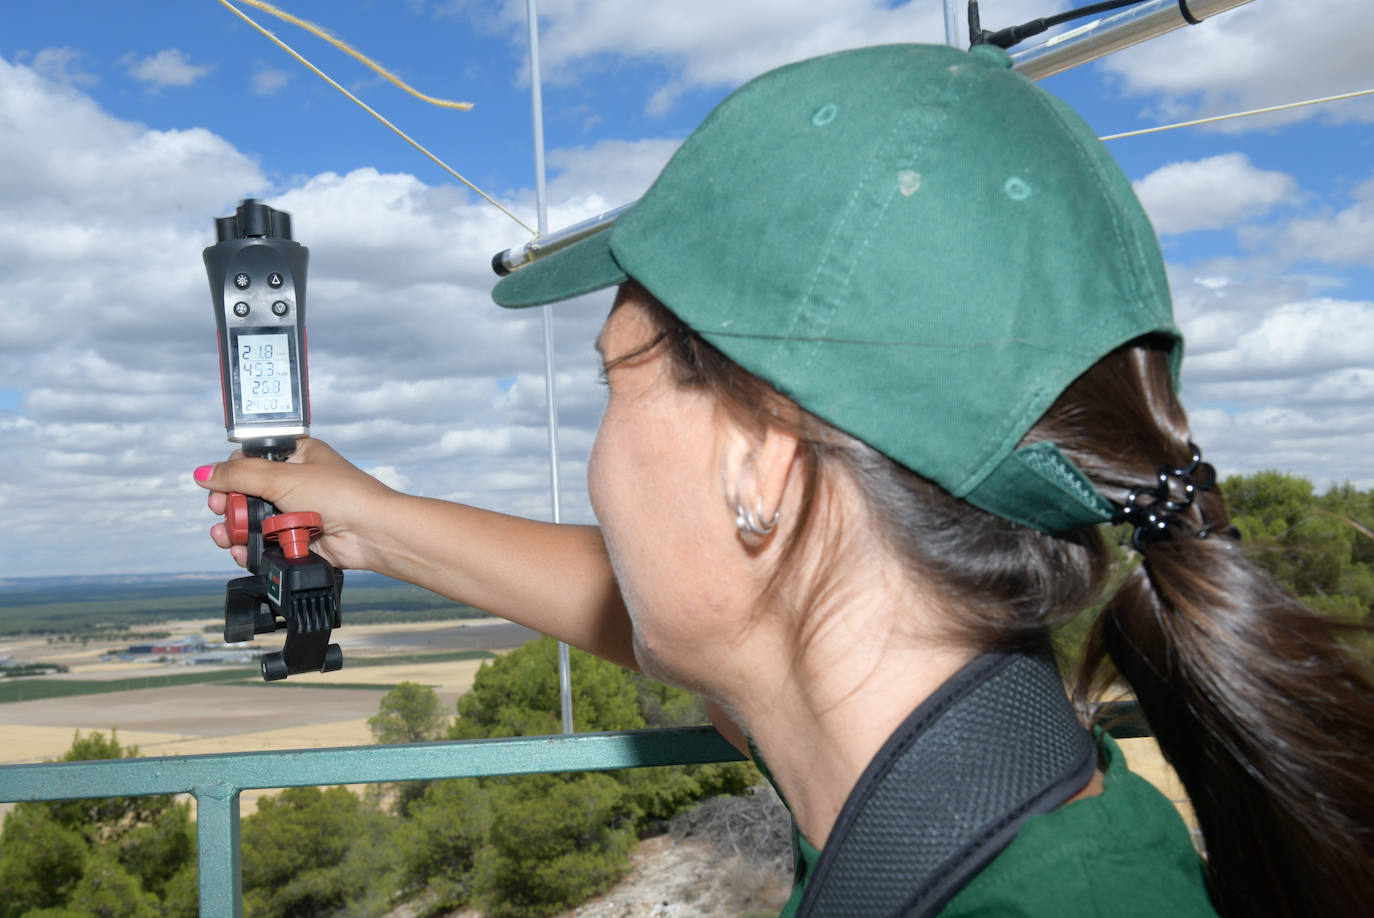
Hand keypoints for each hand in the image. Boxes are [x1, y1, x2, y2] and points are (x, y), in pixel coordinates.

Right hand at [193, 438, 394, 571]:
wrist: (370, 533)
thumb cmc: (339, 495)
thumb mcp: (283, 477)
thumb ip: (240, 475)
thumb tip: (203, 472)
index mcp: (298, 456)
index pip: (252, 460)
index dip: (231, 473)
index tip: (217, 487)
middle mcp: (296, 482)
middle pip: (247, 493)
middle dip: (229, 505)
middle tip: (219, 512)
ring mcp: (297, 512)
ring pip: (253, 520)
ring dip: (234, 529)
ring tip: (224, 535)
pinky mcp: (298, 538)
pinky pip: (265, 543)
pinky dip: (249, 548)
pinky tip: (238, 550)